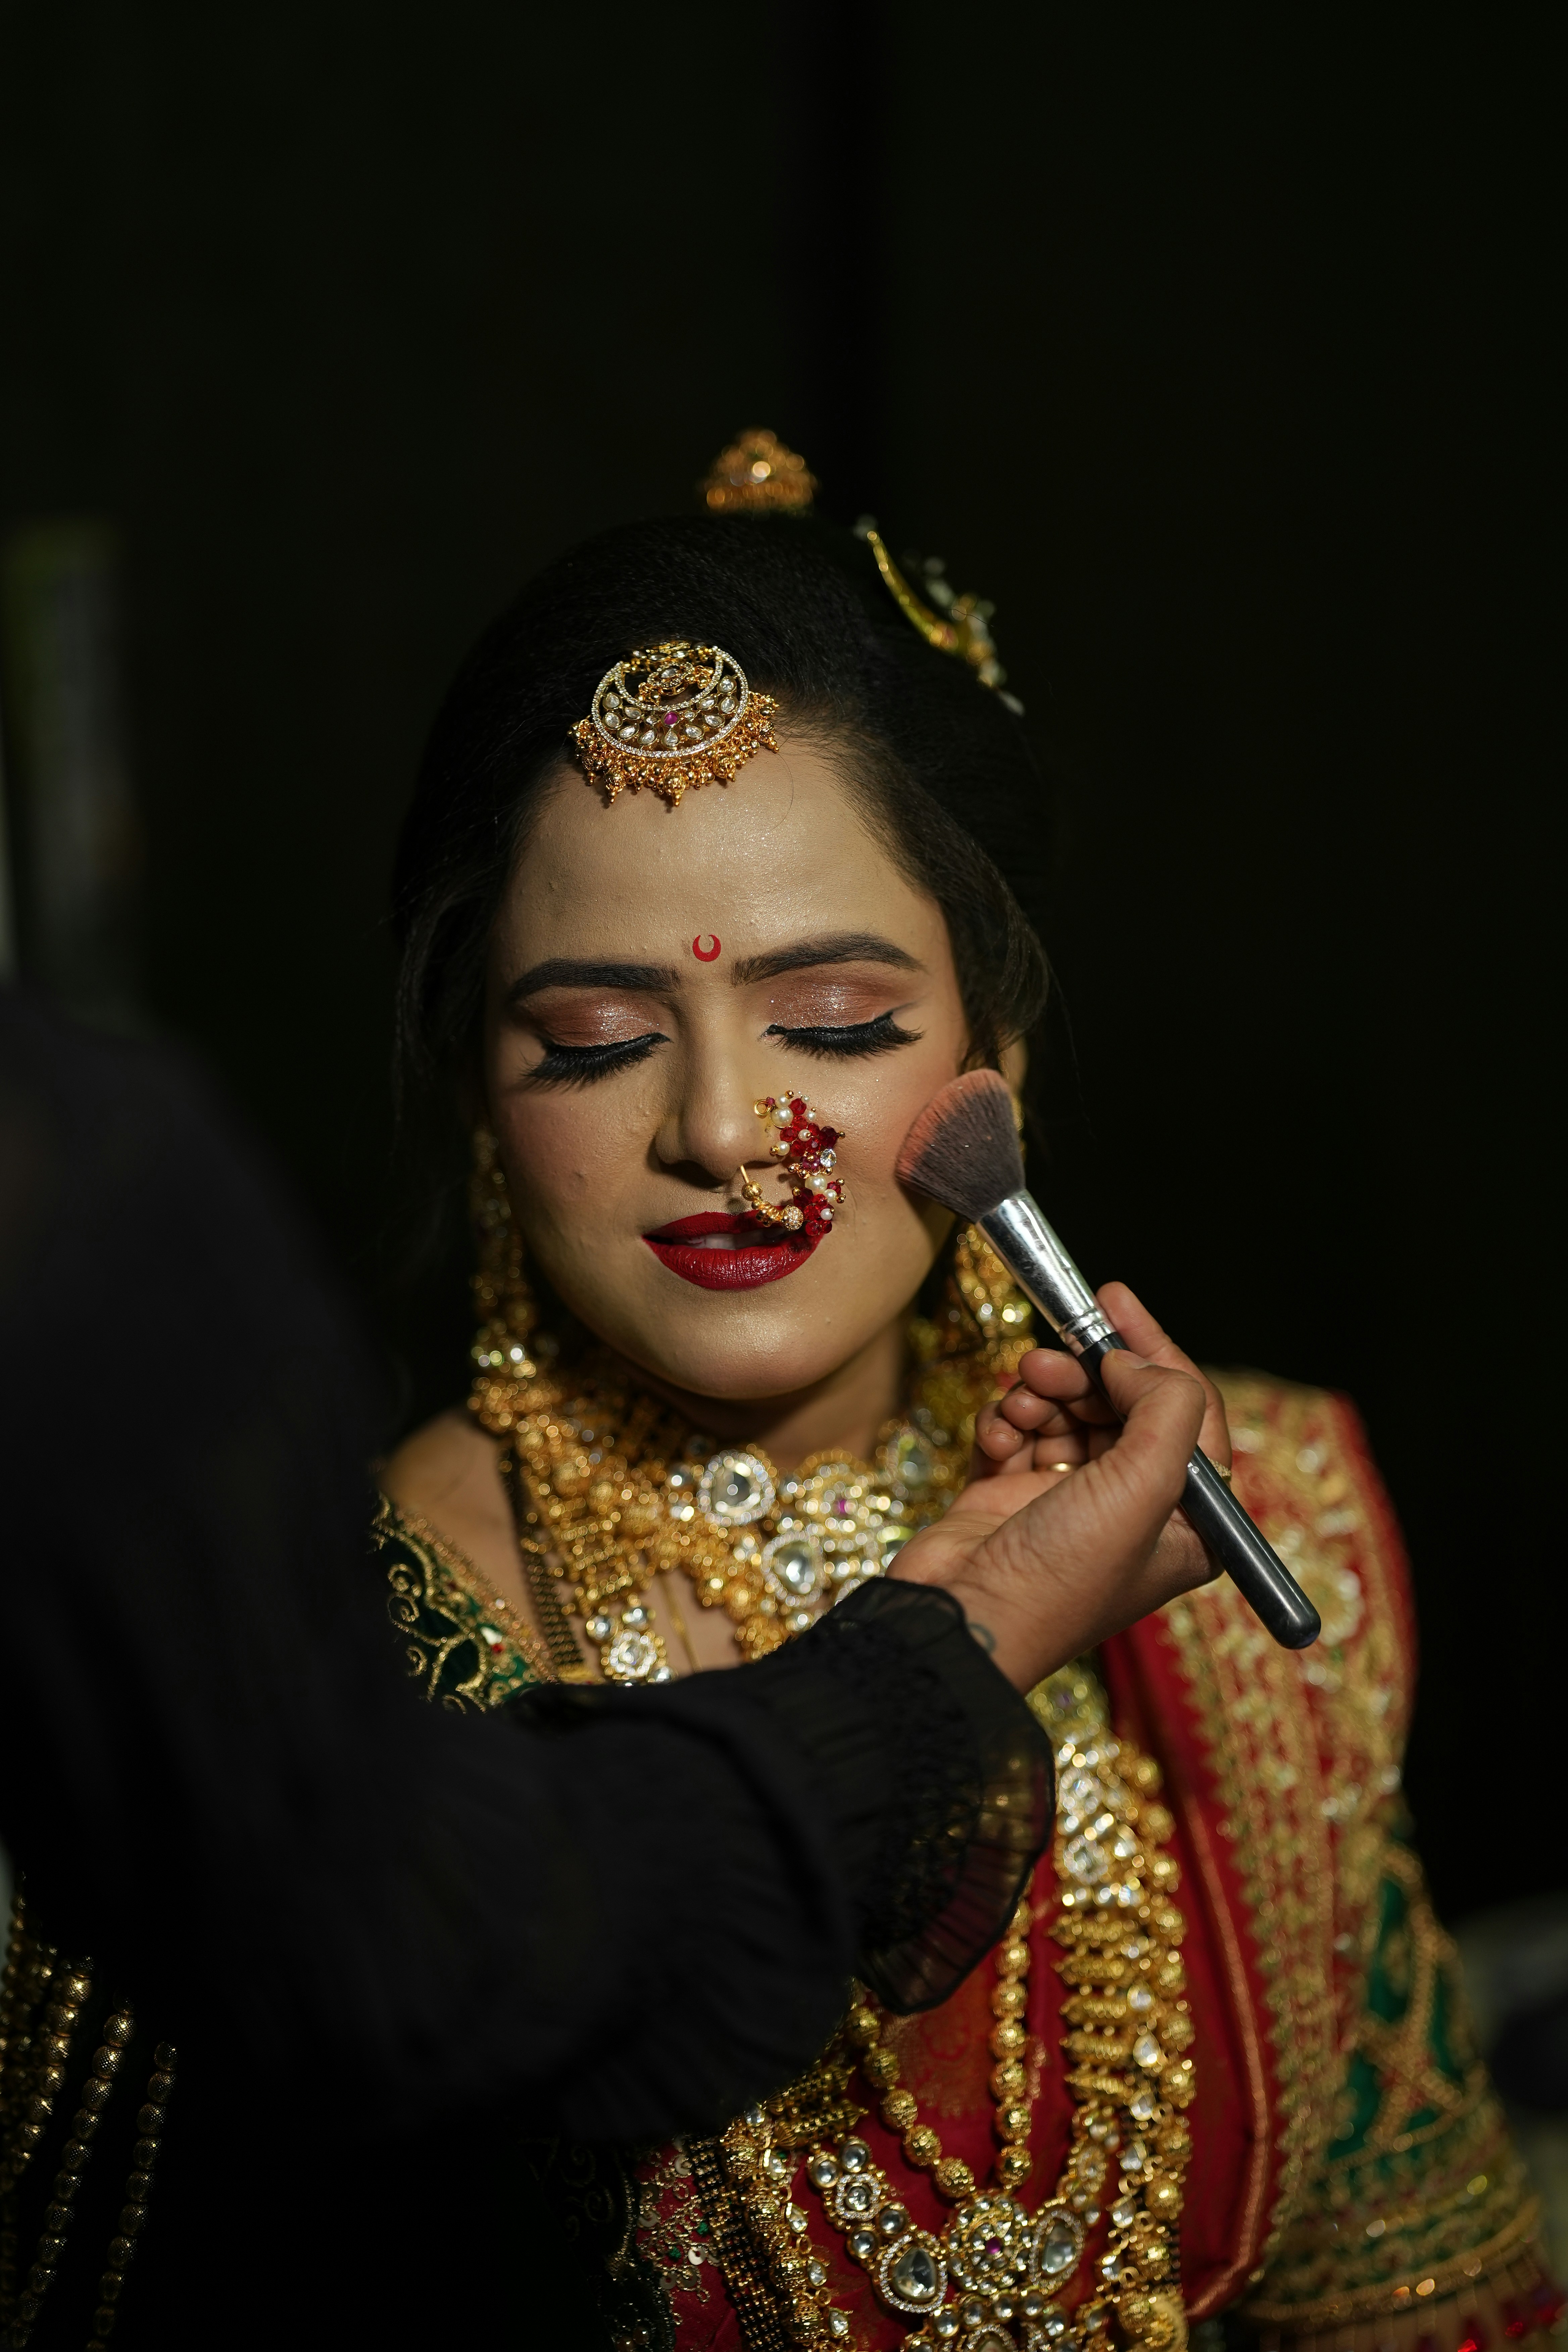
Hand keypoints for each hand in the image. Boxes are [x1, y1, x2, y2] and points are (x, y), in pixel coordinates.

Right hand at [890, 1284, 1224, 1690]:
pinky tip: (997, 1437)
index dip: (1154, 1350)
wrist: (963, 1620)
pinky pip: (1020, 1431)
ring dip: (1041, 1395)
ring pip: (1067, 1411)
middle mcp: (1135, 1510)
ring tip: (1019, 1403)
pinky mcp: (1013, 1496)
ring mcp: (1072, 1502)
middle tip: (1048, 1359)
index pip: (1189, 1411)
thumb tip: (1135, 1361)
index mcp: (1189, 1523)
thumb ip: (1166, 1407)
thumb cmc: (1062, 1575)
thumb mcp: (1145, 1488)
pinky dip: (1006, 1423)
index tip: (1114, 1301)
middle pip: (1122, 1404)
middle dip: (1084, 1374)